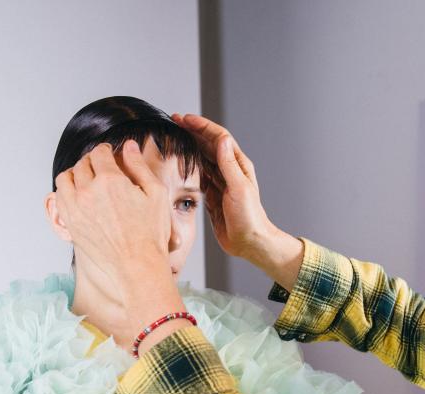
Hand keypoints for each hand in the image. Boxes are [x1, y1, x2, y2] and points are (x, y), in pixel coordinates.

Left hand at [54, 141, 184, 349]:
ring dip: (76, 174)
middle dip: (92, 162)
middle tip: (101, 168)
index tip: (110, 154)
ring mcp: (75, 208)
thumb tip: (129, 146)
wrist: (137, 266)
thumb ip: (139, 166)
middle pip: (82, 164)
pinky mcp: (70, 223)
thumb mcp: (156, 193)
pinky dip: (66, 192)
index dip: (106, 150)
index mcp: (110, 180)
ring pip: (65, 178)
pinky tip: (79, 196)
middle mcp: (88, 191)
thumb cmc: (151, 233)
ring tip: (87, 180)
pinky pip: (59, 198)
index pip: (99, 153)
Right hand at [174, 113, 304, 291]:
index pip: (218, 137)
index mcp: (238, 165)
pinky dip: (190, 168)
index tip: (184, 119)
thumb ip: (229, 165)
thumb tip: (222, 140)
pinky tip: (181, 164)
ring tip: (174, 138)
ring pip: (203, 159)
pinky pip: (200, 177)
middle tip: (174, 122)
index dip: (201, 126)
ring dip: (190, 146)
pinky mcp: (214, 196)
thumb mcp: (239, 188)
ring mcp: (221, 183)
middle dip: (192, 131)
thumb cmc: (249, 217)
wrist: (250, 242)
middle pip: (209, 145)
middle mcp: (229, 171)